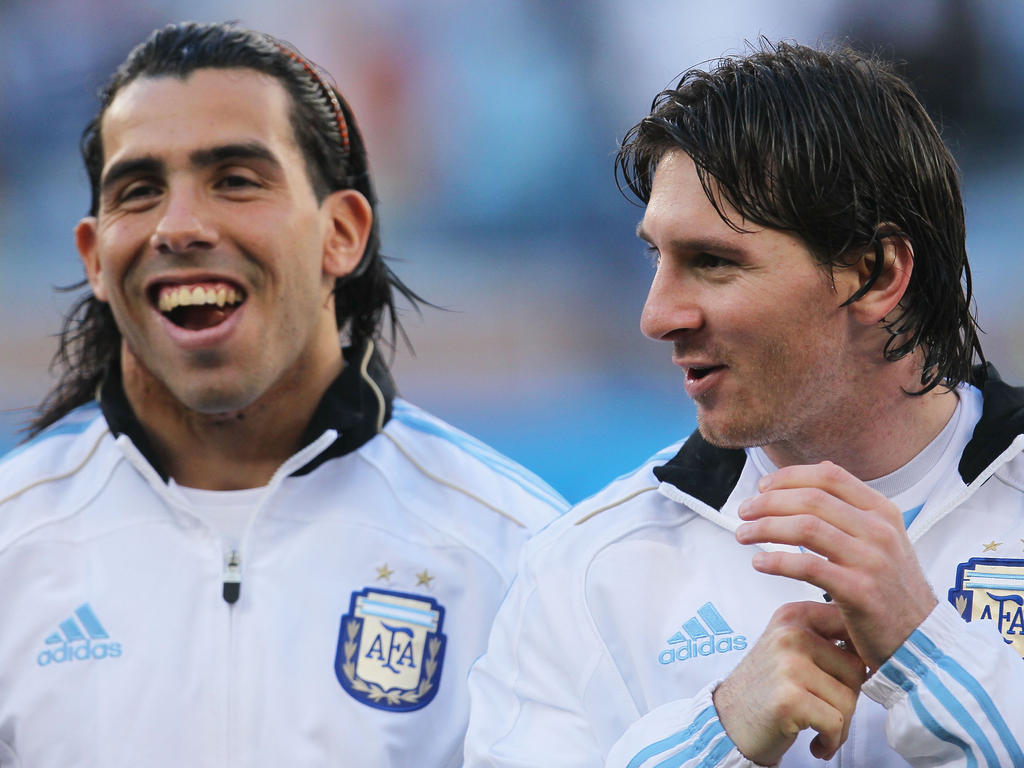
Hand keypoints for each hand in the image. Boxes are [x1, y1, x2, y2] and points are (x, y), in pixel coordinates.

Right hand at [713, 601, 865, 763]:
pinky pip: (836, 723)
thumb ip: (823, 637)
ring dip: (840, 725)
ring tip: (819, 728)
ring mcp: (788, 665)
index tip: (843, 678)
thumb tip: (872, 643)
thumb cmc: (765, 689)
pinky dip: (831, 741)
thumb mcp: (789, 648)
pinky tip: (817, 742)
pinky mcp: (789, 698)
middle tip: (825, 711)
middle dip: (848, 698)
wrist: (728, 722)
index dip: (859, 658)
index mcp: (793, 616)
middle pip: (856, 669)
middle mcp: (789, 634)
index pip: (850, 627)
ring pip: (849, 699)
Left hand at [735, 461, 937, 669]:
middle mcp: (880, 531)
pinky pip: (807, 566)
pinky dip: (776, 561)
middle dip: (768, 502)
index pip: (830, 476)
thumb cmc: (892, 591)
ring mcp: (872, 560)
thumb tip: (805, 484)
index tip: (762, 486)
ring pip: (805, 527)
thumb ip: (850, 514)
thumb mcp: (882, 542)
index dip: (789, 477)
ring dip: (765, 528)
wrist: (922, 640)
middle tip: (744, 511)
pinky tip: (759, 562)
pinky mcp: (860, 591)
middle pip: (811, 499)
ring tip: (743, 534)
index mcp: (883, 512)